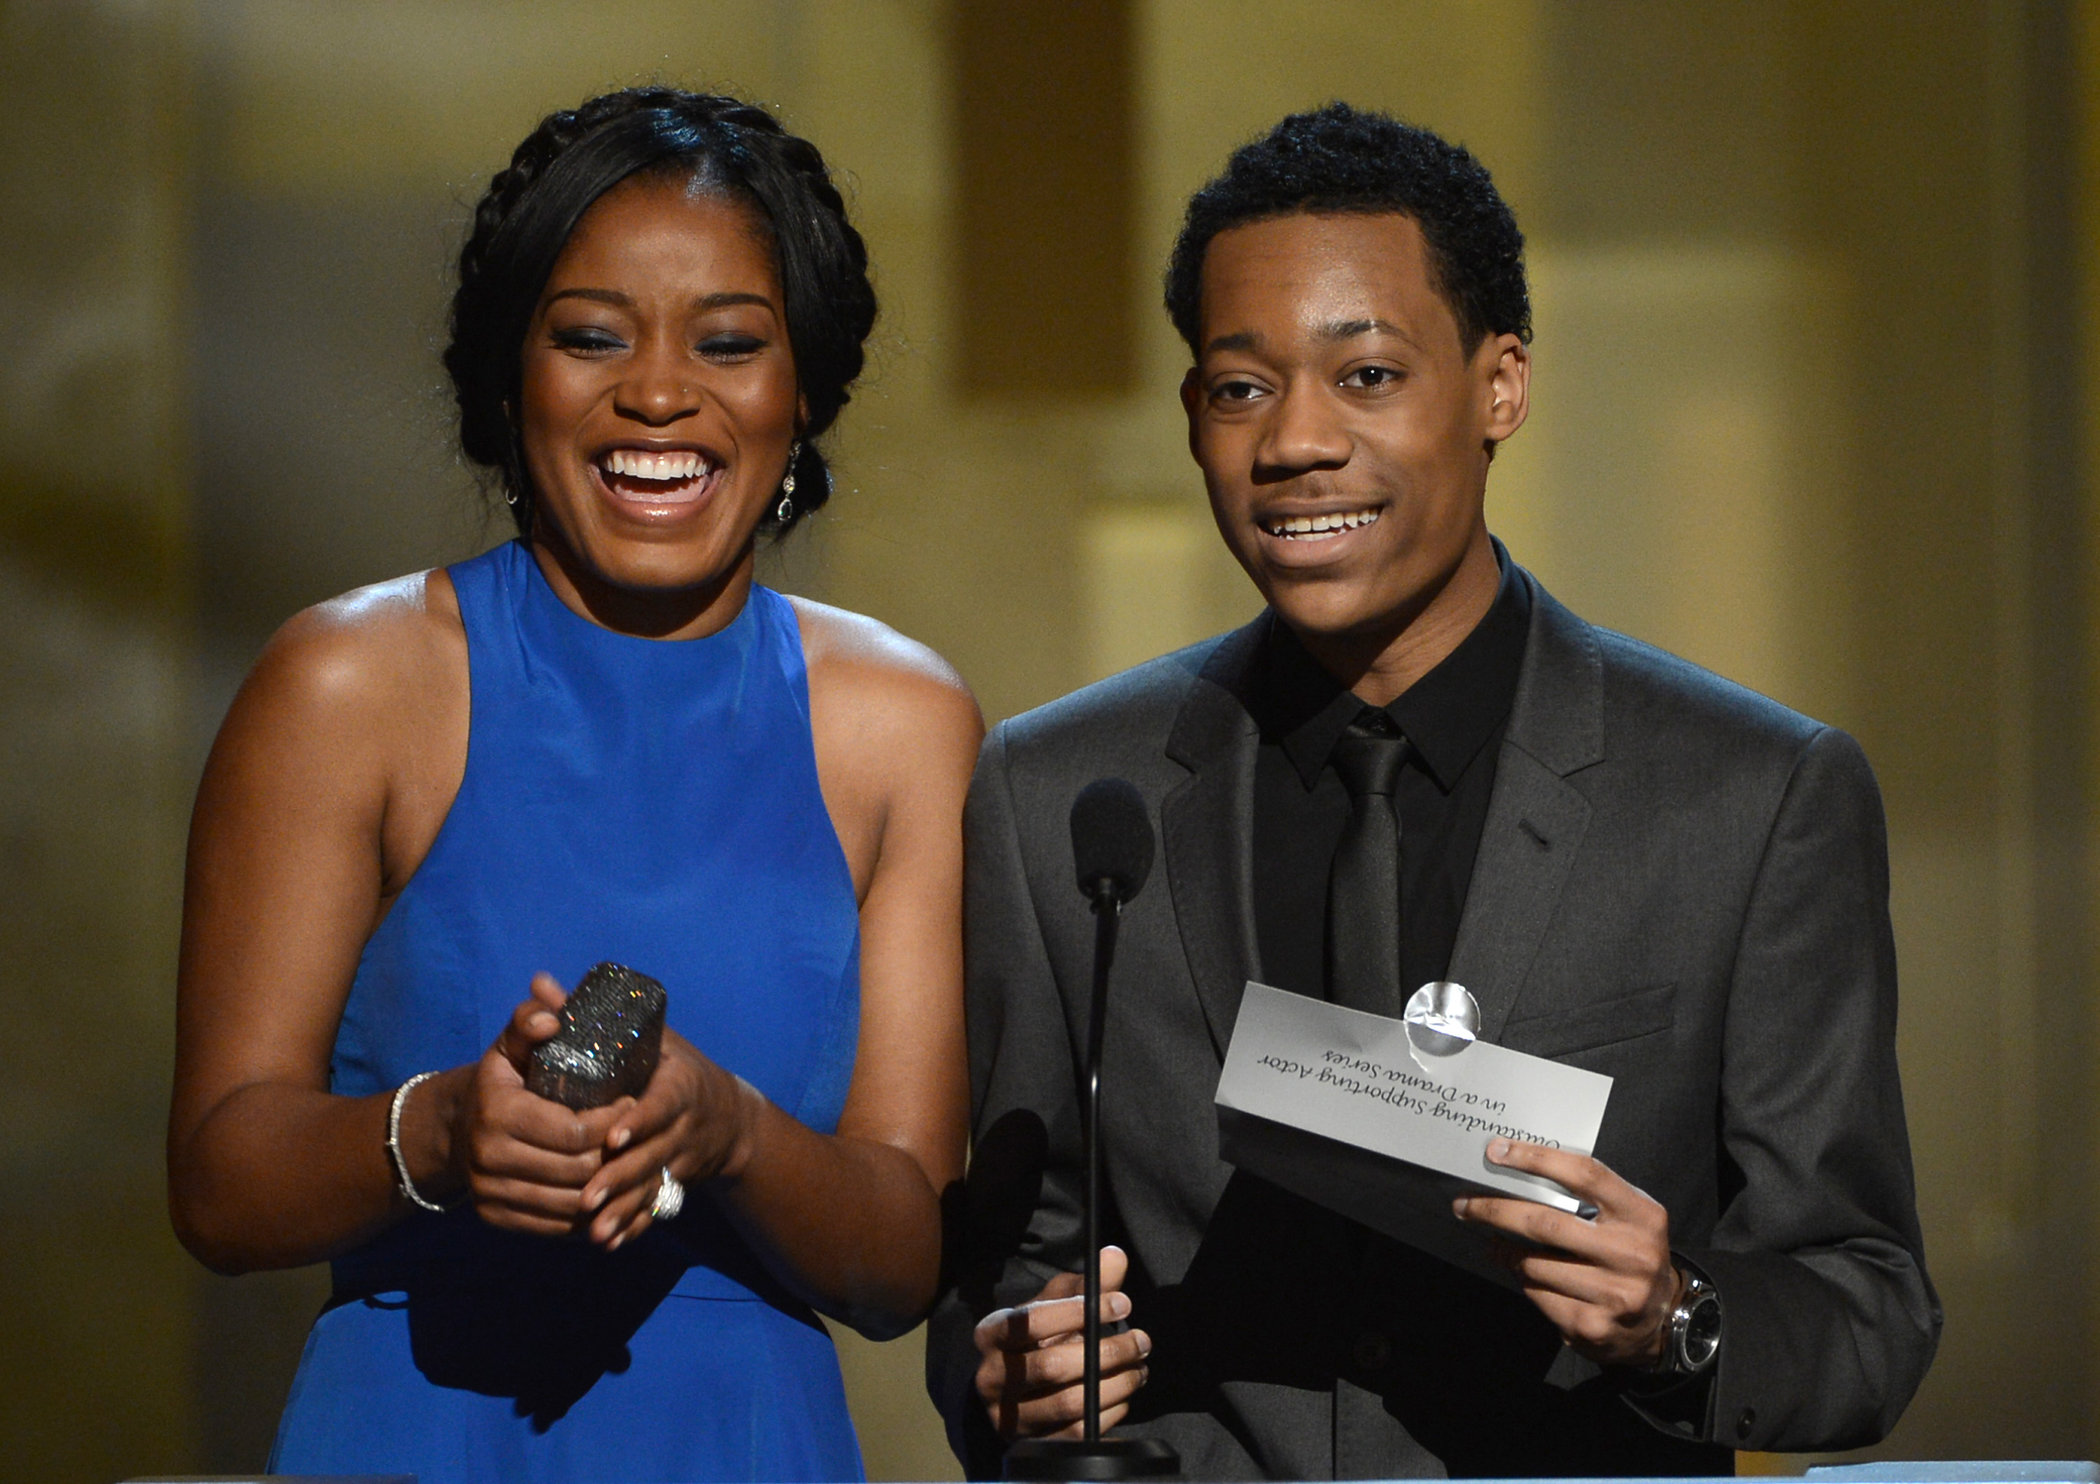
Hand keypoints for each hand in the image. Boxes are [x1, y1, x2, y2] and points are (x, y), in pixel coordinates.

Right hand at [455, 973, 626, 1235]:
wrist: (455, 1128)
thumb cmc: (501, 1079)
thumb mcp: (511, 1044)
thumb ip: (530, 1021)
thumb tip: (553, 1015)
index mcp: (497, 1113)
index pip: (575, 1130)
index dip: (613, 1121)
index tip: (634, 1102)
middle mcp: (488, 1159)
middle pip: (577, 1170)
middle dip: (617, 1155)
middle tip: (640, 1136)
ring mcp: (490, 1194)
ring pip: (571, 1204)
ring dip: (611, 1190)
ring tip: (636, 1166)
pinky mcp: (497, 1218)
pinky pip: (556, 1227)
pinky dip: (591, 1216)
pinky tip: (613, 1195)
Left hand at [578, 1027, 753, 1249]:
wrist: (725, 1114)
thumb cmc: (672, 1065)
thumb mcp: (645, 1034)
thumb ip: (589, 1014)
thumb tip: (540, 984)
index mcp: (680, 1084)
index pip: (662, 1104)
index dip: (639, 1122)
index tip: (611, 1138)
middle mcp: (686, 1124)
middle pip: (654, 1155)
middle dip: (620, 1177)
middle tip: (585, 1197)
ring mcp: (683, 1157)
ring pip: (653, 1186)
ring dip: (623, 1209)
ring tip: (593, 1228)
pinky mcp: (676, 1181)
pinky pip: (655, 1208)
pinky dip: (633, 1225)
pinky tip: (609, 1241)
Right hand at [973, 1246, 1152, 1439]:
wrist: (1009, 1391)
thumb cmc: (1035, 1338)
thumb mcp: (1052, 1304)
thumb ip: (1084, 1285)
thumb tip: (1115, 1257)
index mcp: (991, 1334)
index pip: (1032, 1321)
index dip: (1079, 1311)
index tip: (1123, 1303)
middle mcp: (991, 1377)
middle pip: (1052, 1366)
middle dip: (1106, 1352)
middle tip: (1142, 1340)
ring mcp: (1008, 1417)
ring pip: (1068, 1404)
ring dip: (1115, 1385)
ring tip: (1141, 1367)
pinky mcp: (1031, 1445)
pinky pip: (1076, 1434)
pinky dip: (1110, 1414)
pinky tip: (1127, 1394)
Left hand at [1453, 1138, 1678, 1367]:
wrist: (1663, 1321)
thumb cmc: (1631, 1253)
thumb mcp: (1628, 1217)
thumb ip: (1588, 1195)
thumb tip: (1516, 1171)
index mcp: (1642, 1216)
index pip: (1584, 1174)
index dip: (1536, 1158)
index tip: (1496, 1151)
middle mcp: (1631, 1254)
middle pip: (1545, 1223)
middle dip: (1495, 1211)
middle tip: (1465, 1204)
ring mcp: (1613, 1294)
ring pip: (1534, 1264)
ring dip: (1506, 1251)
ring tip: (1495, 1243)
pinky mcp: (1592, 1326)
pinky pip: (1538, 1295)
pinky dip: (1523, 1280)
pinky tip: (1522, 1273)